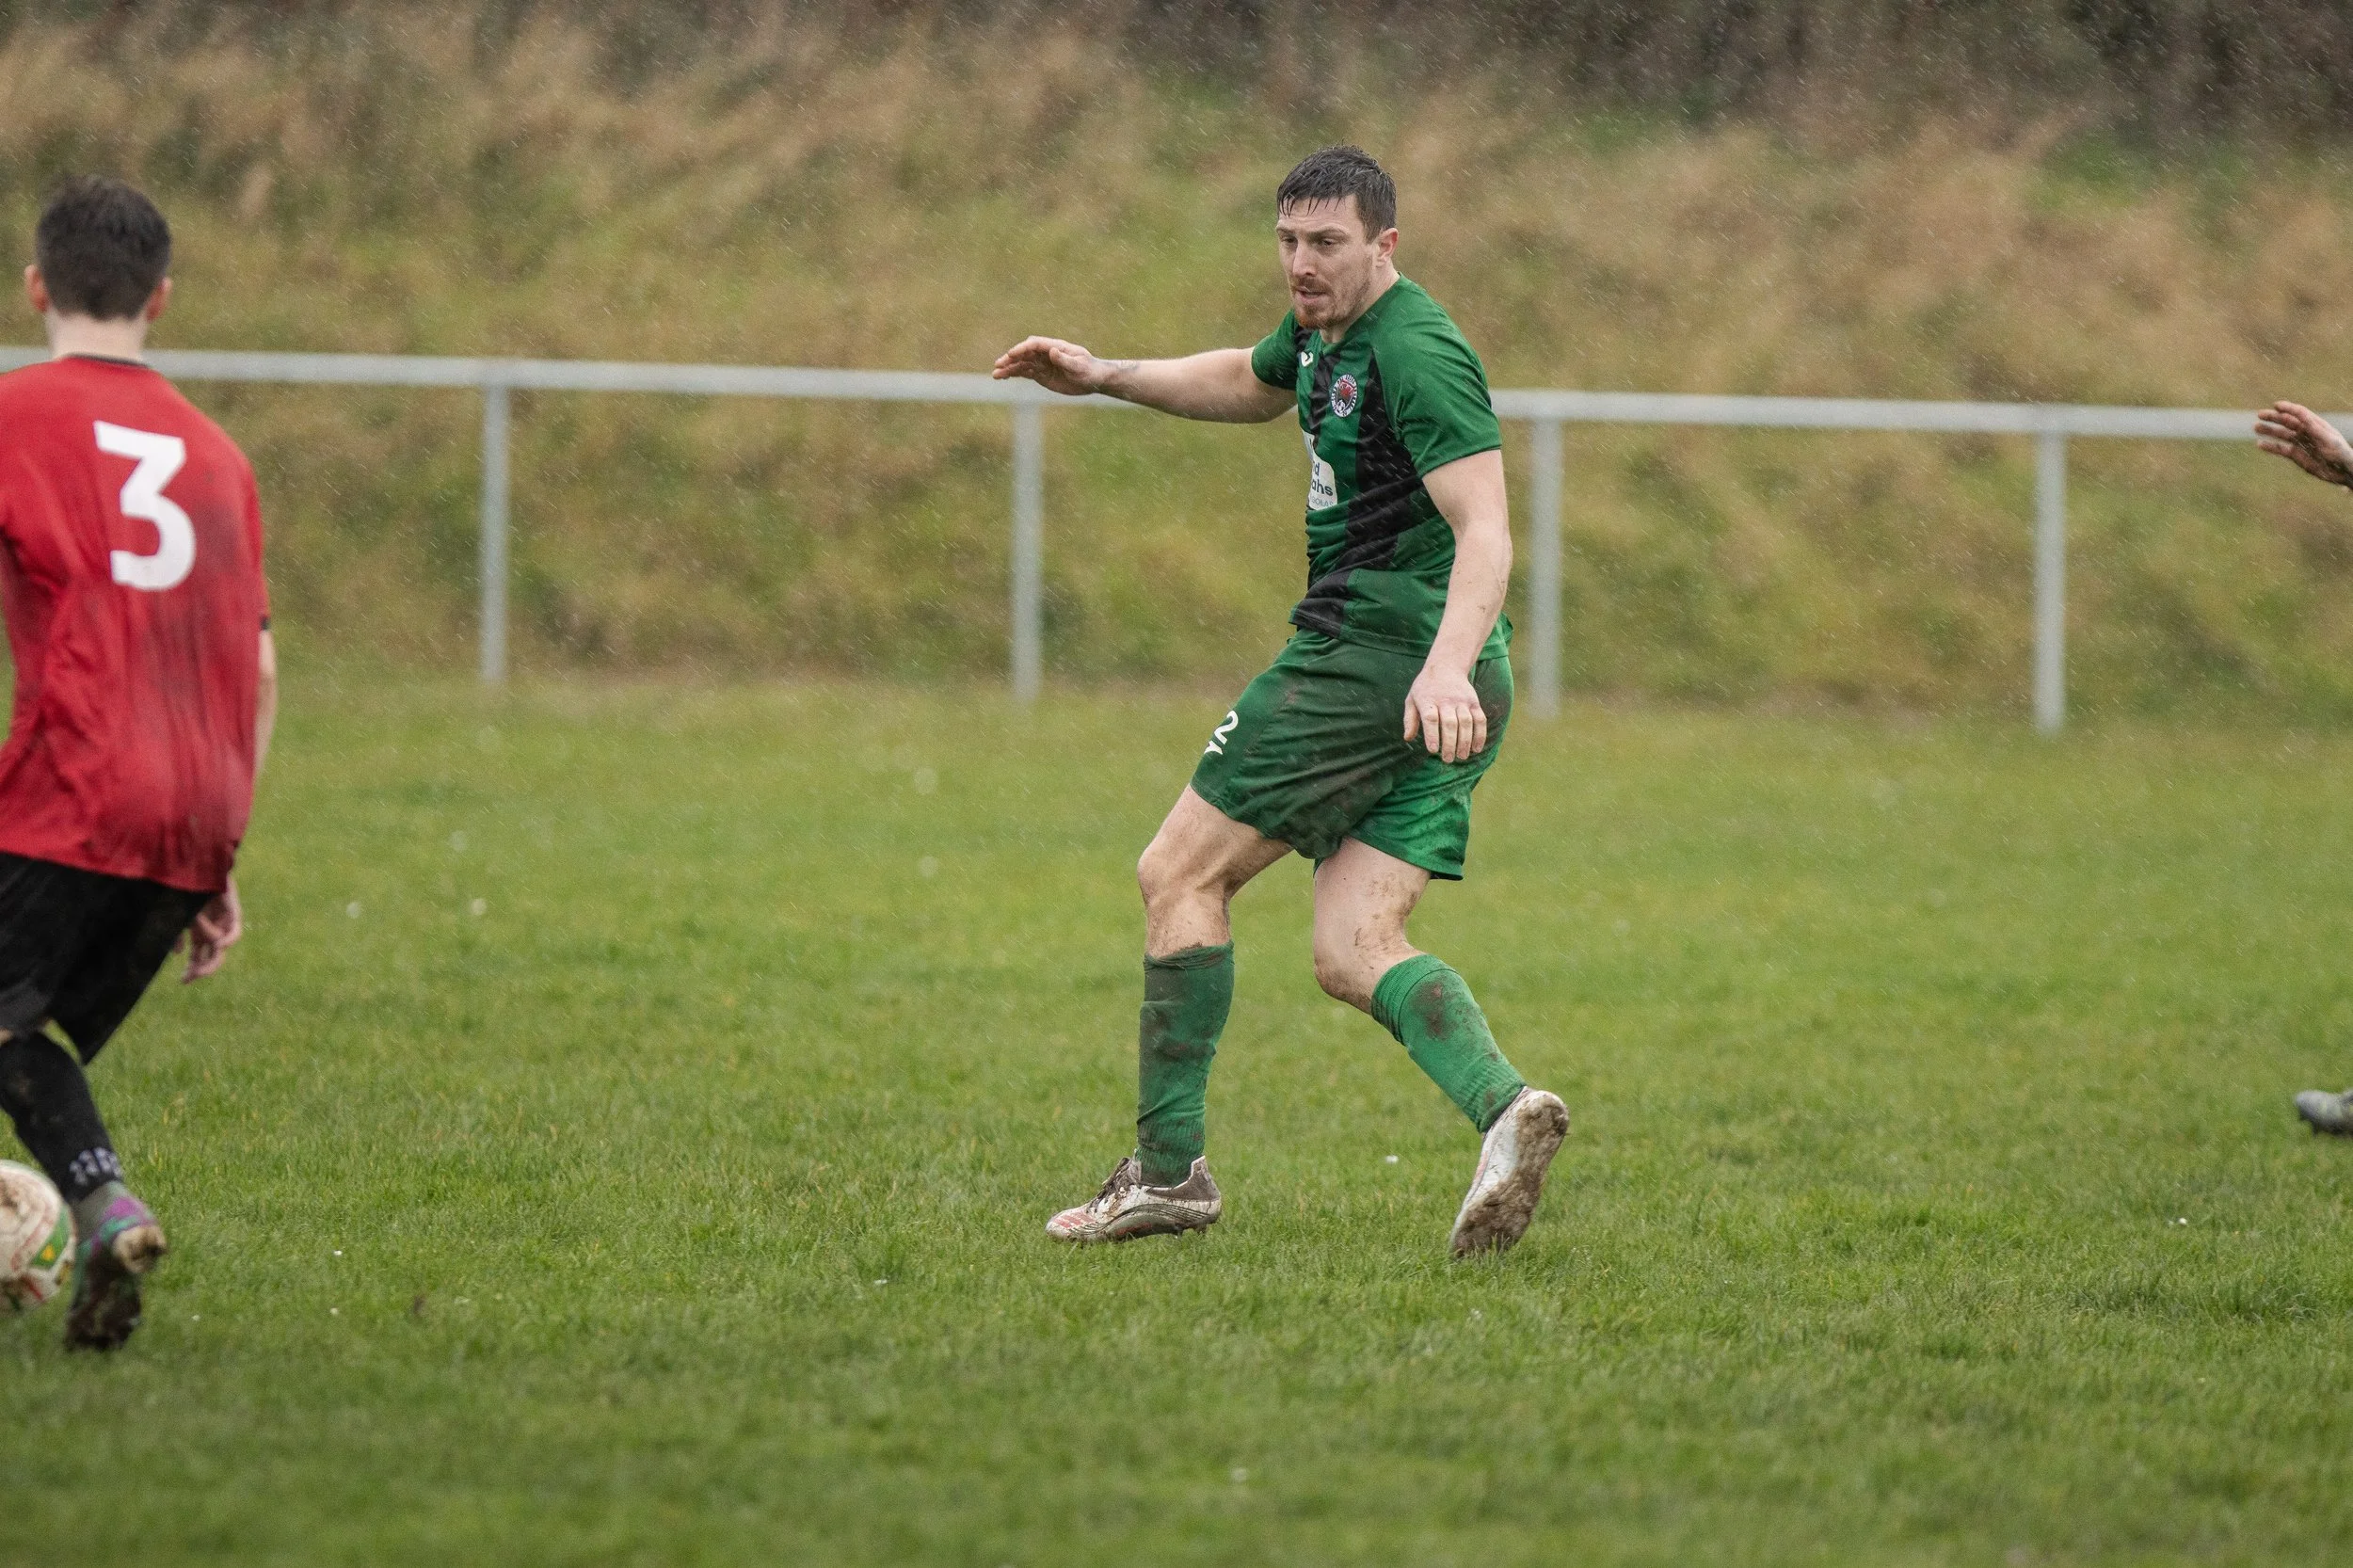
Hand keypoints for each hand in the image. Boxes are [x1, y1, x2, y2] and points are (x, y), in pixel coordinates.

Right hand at [178, 877, 241, 982]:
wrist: (188, 861)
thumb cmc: (177, 887)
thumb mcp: (173, 915)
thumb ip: (176, 933)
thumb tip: (178, 953)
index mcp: (197, 930)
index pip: (199, 955)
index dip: (193, 969)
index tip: (184, 981)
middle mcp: (210, 927)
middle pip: (213, 954)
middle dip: (202, 968)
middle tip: (188, 978)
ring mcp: (221, 919)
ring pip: (218, 944)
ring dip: (207, 951)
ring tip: (196, 962)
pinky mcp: (232, 908)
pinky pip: (236, 929)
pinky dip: (229, 938)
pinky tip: (219, 944)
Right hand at [992, 336, 1114, 396]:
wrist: (1093, 380)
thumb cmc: (1089, 371)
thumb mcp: (1079, 366)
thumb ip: (1065, 360)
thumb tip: (1052, 351)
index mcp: (1055, 347)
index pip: (1034, 345)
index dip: (1022, 349)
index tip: (1012, 355)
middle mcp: (1046, 354)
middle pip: (1024, 353)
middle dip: (1011, 359)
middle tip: (998, 365)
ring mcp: (1042, 364)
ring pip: (1022, 364)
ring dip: (1009, 369)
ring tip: (995, 375)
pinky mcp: (1041, 374)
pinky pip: (1025, 373)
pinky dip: (1014, 374)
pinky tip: (1003, 377)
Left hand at [1404, 665, 1488, 763]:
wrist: (1446, 665)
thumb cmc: (1425, 687)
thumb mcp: (1412, 699)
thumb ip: (1410, 719)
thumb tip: (1408, 738)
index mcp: (1428, 700)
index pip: (1431, 719)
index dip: (1432, 735)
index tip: (1433, 750)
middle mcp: (1446, 700)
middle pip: (1450, 724)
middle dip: (1450, 743)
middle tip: (1448, 759)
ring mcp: (1462, 701)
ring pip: (1466, 723)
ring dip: (1465, 741)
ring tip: (1462, 756)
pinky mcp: (1474, 702)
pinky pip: (1480, 719)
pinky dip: (1480, 734)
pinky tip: (1477, 748)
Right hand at [2256, 401, 2352, 486]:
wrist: (2343, 471)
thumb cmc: (2340, 453)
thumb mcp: (2329, 439)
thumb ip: (2315, 428)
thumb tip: (2303, 417)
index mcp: (2316, 425)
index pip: (2300, 413)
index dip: (2288, 408)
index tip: (2276, 405)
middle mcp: (2307, 432)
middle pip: (2288, 422)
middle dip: (2274, 417)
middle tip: (2260, 415)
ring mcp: (2301, 443)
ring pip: (2282, 434)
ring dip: (2269, 430)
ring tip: (2256, 427)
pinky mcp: (2296, 456)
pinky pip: (2281, 449)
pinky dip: (2270, 446)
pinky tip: (2260, 444)